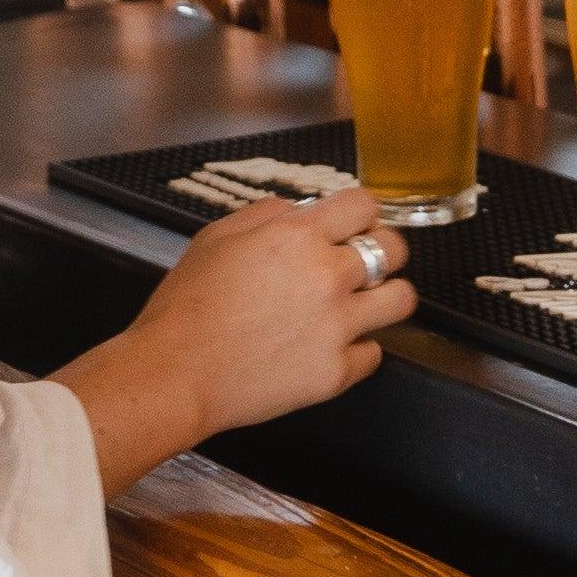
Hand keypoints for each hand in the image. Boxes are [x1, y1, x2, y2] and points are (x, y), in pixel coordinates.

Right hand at [66, 181, 415, 497]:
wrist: (175, 372)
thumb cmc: (186, 306)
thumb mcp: (215, 237)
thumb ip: (266, 215)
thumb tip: (301, 211)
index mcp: (296, 237)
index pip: (364, 204)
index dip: (362, 212)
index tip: (357, 223)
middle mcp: (327, 277)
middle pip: (395, 248)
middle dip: (384, 248)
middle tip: (365, 261)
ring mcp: (337, 327)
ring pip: (401, 300)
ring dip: (384, 297)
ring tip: (362, 303)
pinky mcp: (337, 372)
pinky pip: (374, 353)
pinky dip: (357, 348)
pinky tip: (330, 344)